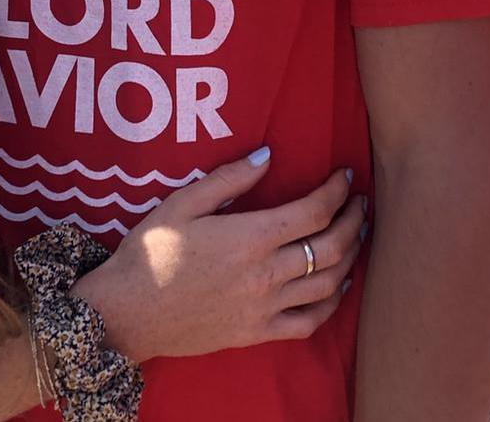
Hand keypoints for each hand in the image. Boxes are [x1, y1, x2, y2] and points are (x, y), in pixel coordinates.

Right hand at [75, 151, 364, 362]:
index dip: (336, 190)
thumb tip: (268, 156)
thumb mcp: (183, 202)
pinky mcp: (257, 334)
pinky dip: (332, 304)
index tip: (345, 175)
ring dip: (351, 257)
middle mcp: (265, 274)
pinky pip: (308, 323)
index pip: (313, 210)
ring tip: (358, 235)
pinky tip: (338, 286)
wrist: (129, 312)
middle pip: (330, 246)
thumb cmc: (151, 251)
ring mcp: (264, 308)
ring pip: (327, 284)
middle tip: (361, 201)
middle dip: (353, 220)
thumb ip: (229, 179)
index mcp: (249, 236)